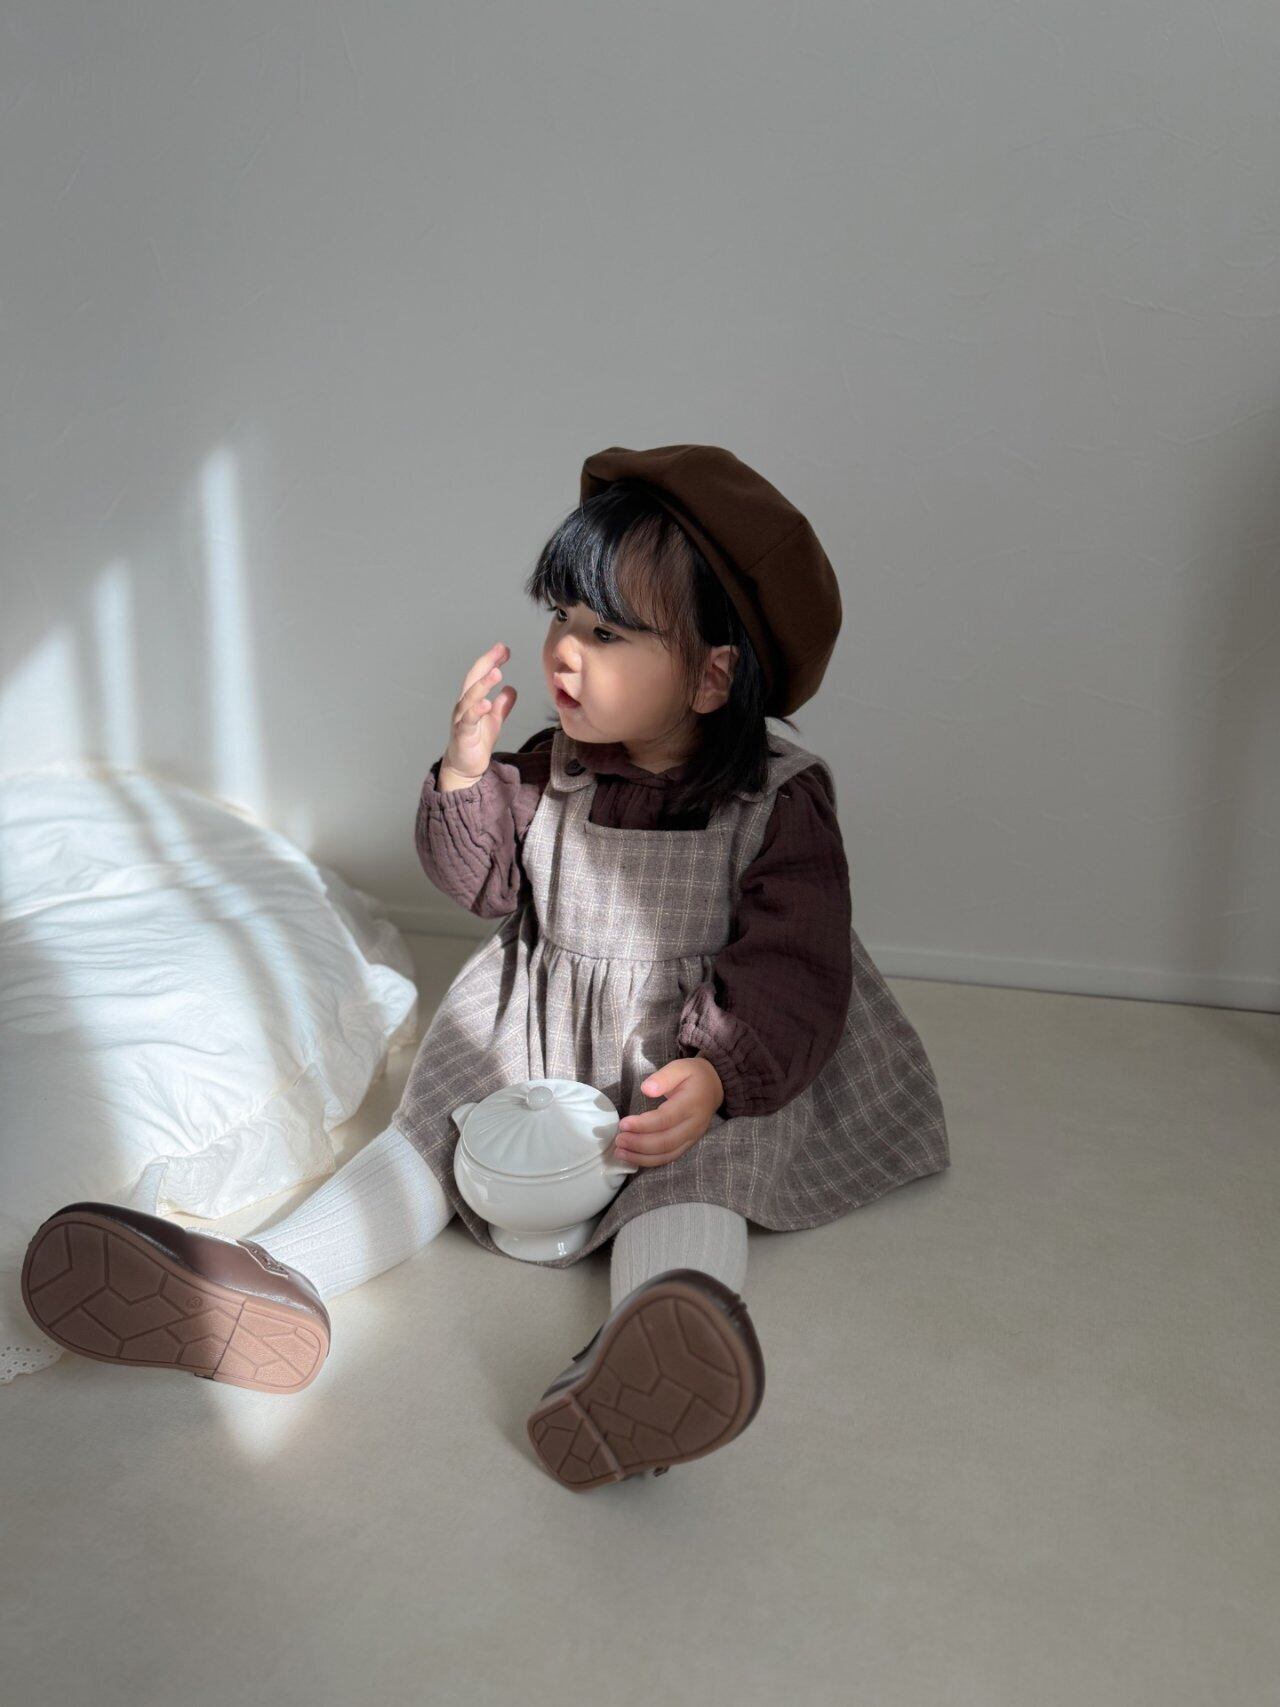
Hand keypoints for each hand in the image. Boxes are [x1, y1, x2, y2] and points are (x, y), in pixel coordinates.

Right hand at [442, 641, 518, 782]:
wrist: (464, 767)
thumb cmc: (476, 741)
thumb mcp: (494, 721)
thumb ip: (502, 705)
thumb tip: (511, 688)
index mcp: (472, 700)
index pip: (480, 675)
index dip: (491, 661)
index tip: (505, 649)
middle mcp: (464, 706)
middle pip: (473, 680)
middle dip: (486, 664)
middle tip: (500, 651)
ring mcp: (461, 719)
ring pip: (469, 698)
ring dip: (482, 685)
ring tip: (497, 673)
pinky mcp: (462, 735)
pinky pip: (468, 721)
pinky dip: (476, 711)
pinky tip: (486, 703)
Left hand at [615, 1056, 724, 1167]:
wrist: (714, 1088)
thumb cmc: (693, 1076)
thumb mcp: (680, 1067)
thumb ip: (663, 1077)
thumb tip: (646, 1089)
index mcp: (692, 1103)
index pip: (666, 1119)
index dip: (643, 1124)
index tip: (623, 1124)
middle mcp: (694, 1124)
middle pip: (666, 1141)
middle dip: (639, 1143)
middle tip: (618, 1139)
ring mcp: (693, 1137)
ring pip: (667, 1154)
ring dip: (642, 1157)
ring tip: (620, 1152)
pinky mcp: (688, 1144)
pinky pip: (669, 1158)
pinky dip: (650, 1161)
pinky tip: (632, 1157)